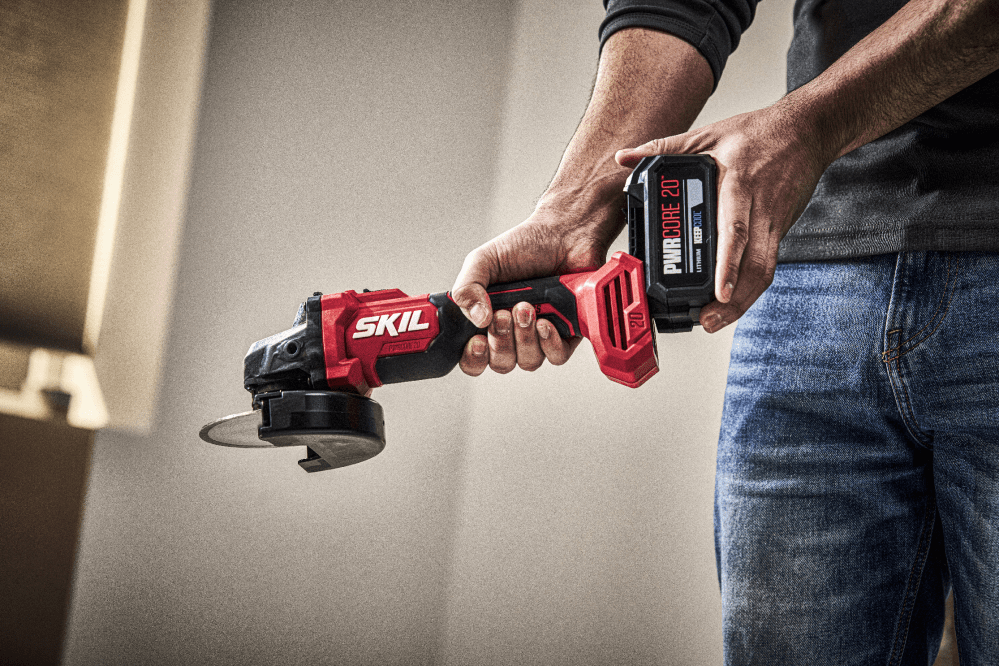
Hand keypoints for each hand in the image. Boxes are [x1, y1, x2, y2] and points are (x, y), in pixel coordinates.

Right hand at [451, 204, 618, 375]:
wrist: (564, 233)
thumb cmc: (525, 245)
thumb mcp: (483, 261)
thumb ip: (467, 287)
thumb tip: (476, 320)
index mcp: (487, 319)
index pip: (473, 357)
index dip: (473, 358)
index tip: (477, 341)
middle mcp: (513, 332)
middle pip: (501, 363)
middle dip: (501, 341)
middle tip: (503, 313)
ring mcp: (539, 335)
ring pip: (528, 361)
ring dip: (524, 338)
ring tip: (527, 308)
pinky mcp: (567, 334)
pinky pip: (556, 356)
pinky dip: (549, 343)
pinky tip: (546, 322)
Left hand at [616, 95, 835, 332]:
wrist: (808, 129)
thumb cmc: (758, 131)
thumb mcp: (707, 133)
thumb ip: (663, 147)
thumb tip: (624, 157)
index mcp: (737, 182)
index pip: (735, 228)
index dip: (728, 263)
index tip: (717, 291)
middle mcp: (758, 206)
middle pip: (752, 262)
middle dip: (734, 298)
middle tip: (708, 319)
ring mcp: (773, 221)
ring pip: (764, 270)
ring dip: (744, 301)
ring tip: (717, 320)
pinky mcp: (781, 229)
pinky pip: (769, 265)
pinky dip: (752, 288)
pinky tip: (733, 303)